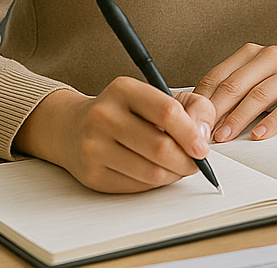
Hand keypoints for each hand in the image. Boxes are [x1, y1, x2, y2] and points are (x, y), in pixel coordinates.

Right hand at [13, 77, 215, 192]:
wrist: (72, 127)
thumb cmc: (123, 111)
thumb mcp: (157, 96)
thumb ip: (192, 107)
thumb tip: (203, 134)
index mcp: (123, 90)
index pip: (166, 112)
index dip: (191, 134)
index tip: (202, 148)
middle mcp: (104, 115)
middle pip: (160, 147)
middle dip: (186, 161)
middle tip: (194, 163)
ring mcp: (94, 146)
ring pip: (150, 172)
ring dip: (173, 175)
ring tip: (177, 167)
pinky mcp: (92, 174)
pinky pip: (136, 187)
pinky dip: (154, 184)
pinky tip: (155, 172)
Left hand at [194, 40, 276, 142]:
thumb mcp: (263, 74)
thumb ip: (238, 88)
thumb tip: (204, 115)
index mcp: (252, 54)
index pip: (218, 76)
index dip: (201, 100)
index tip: (189, 122)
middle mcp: (270, 57)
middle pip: (235, 85)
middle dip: (215, 111)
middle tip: (201, 133)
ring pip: (258, 95)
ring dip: (238, 118)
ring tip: (224, 138)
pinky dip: (271, 121)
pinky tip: (259, 135)